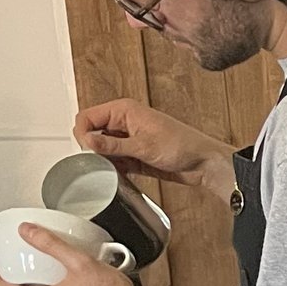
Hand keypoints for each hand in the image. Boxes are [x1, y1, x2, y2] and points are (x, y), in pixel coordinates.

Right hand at [74, 97, 234, 199]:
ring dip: (104, 160)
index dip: (82, 133)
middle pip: (92, 133)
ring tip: (114, 168)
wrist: (204, 163)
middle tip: (100, 162)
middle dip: (92, 149)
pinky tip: (120, 174)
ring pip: (102, 149)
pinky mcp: (134, 154)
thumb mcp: (143, 146)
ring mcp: (128, 139)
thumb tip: (87, 142)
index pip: (87, 117)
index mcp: (124, 110)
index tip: (86, 151)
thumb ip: (112, 146)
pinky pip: (114, 160)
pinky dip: (114, 167)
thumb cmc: (183, 146)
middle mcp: (124, 122)